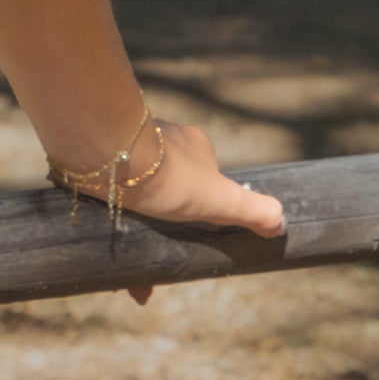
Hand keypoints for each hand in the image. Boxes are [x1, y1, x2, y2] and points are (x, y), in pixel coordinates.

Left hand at [55, 117, 285, 307]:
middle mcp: (161, 136)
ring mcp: (127, 141)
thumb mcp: (220, 200)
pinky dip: (108, 206)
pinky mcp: (97, 149)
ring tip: (127, 243)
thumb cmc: (170, 177)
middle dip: (162, 208)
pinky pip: (106, 181)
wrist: (110, 157)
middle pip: (167, 178)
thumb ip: (252, 211)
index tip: (187, 223)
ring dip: (132, 209)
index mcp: (194, 144)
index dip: (198, 201)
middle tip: (156, 234)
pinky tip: (102, 231)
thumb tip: (280, 223)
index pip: (202, 176)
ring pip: (134, 180)